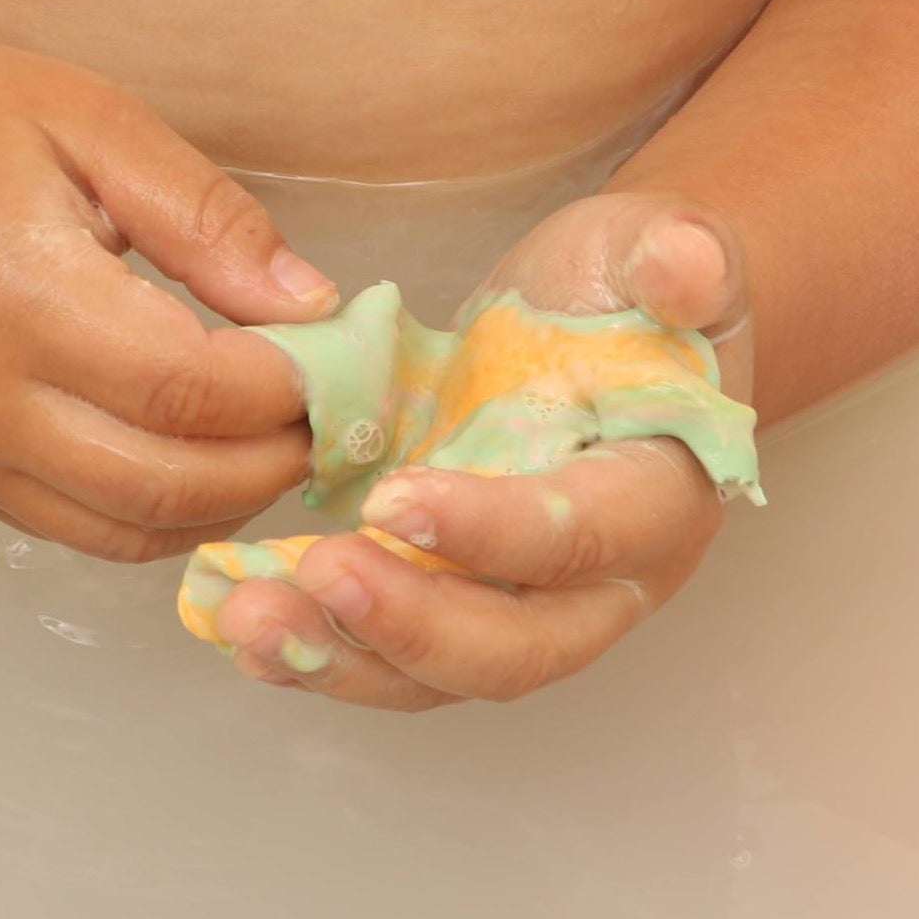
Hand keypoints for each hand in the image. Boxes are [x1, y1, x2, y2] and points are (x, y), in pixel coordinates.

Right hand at [0, 30, 335, 562]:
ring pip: (125, 533)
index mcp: (23, 295)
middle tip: (324, 411)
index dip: (289, 392)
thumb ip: (204, 217)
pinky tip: (188, 453)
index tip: (335, 354)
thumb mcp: (85, 120)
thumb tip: (314, 306)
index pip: (195, 393)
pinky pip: (69, 527)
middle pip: (171, 487)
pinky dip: (149, 513)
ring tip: (267, 438)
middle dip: (274, 464)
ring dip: (219, 505)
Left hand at [208, 191, 750, 706]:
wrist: (609, 323)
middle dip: (410, 625)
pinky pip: (389, 653)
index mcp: (660, 496)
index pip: (581, 538)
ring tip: (248, 621)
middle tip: (314, 577)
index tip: (392, 501)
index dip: (492, 531)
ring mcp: (523, 601)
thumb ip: (679, 256)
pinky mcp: (453, 598)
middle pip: (515, 646)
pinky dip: (314, 648)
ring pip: (441, 671)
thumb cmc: (633, 289)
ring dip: (343, 658)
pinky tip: (236, 622)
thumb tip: (683, 268)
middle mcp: (602, 581)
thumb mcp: (656, 247)